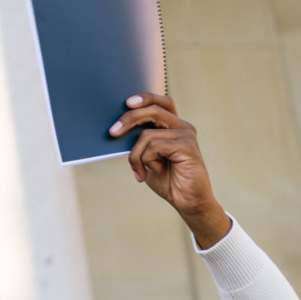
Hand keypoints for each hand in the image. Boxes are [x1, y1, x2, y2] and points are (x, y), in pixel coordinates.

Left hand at [109, 93, 231, 247]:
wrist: (187, 201)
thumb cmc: (167, 180)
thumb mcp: (147, 159)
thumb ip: (139, 143)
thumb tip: (117, 130)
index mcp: (173, 126)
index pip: (161, 103)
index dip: (145, 98)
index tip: (126, 103)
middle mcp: (182, 127)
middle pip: (153, 110)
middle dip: (129, 119)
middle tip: (112, 132)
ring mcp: (186, 136)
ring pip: (147, 135)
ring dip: (135, 155)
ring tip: (139, 171)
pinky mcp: (188, 147)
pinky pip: (154, 147)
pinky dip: (145, 160)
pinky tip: (153, 171)